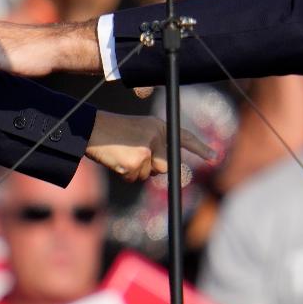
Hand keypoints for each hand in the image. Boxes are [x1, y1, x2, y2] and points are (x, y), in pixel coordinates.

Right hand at [84, 111, 214, 183]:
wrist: (89, 129)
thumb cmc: (109, 132)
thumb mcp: (136, 132)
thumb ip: (153, 145)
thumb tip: (161, 169)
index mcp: (157, 125)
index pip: (184, 137)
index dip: (199, 148)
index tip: (213, 157)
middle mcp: (157, 135)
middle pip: (165, 165)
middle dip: (151, 168)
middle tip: (132, 156)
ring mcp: (148, 149)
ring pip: (148, 174)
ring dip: (134, 171)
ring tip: (119, 155)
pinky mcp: (137, 161)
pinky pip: (134, 178)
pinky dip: (124, 174)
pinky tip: (115, 161)